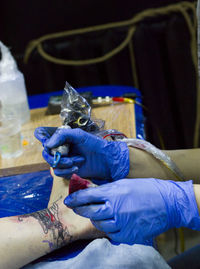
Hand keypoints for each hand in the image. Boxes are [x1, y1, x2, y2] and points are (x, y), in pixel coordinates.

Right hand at [34, 127, 128, 180]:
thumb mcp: (79, 135)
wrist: (106, 160)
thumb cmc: (95, 145)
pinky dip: (66, 171)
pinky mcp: (68, 170)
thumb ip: (62, 136)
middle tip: (66, 157)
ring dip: (63, 164)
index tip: (45, 141)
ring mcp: (64, 160)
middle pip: (46, 153)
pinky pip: (59, 173)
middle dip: (55, 157)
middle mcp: (61, 149)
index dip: (41, 136)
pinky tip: (76, 168)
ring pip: (52, 164)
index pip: (45, 136)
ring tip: (77, 162)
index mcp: (63, 138)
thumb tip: (47, 144)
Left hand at [64, 178, 199, 244]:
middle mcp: (114, 208)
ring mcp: (121, 223)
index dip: (75, 198)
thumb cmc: (146, 189)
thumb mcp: (124, 183)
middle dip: (81, 210)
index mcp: (113, 192)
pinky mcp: (127, 235)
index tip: (69, 200)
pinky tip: (113, 222)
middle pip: (89, 212)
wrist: (167, 203)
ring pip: (99, 224)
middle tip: (78, 208)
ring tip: (99, 215)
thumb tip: (92, 192)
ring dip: (97, 220)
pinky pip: (111, 234)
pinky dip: (109, 229)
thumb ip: (107, 189)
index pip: (87, 196)